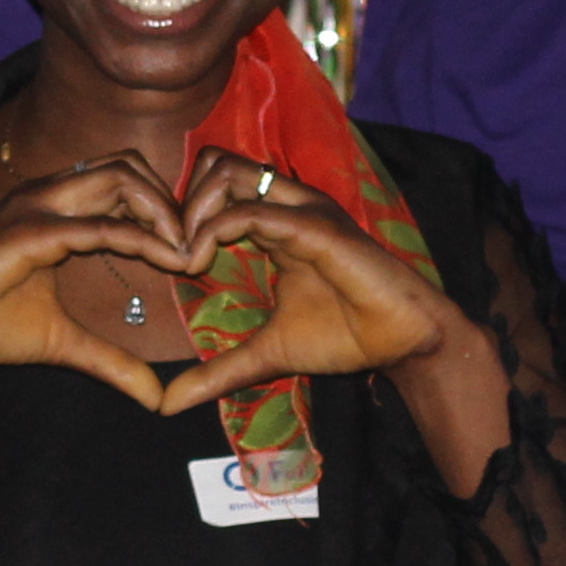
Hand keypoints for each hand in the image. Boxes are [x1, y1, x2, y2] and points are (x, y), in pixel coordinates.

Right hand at [0, 157, 209, 416]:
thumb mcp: (61, 343)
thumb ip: (111, 361)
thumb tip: (154, 396)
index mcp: (53, 209)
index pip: (123, 181)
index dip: (164, 209)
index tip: (193, 251)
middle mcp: (48, 196)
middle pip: (129, 166)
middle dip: (172, 201)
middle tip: (198, 246)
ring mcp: (37, 207)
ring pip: (120, 177)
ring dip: (164, 211)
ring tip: (189, 252)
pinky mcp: (30, 232)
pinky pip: (98, 225)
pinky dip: (140, 239)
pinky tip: (168, 261)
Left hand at [159, 164, 464, 416]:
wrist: (403, 341)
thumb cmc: (345, 336)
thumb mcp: (267, 354)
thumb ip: (218, 371)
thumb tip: (168, 404)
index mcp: (275, 222)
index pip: (212, 186)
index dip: (178, 216)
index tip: (163, 261)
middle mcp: (285, 204)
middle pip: (212, 162)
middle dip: (177, 201)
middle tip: (166, 251)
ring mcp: (300, 209)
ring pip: (224, 172)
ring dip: (188, 210)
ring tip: (181, 256)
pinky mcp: (314, 226)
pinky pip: (251, 211)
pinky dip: (212, 231)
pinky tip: (196, 263)